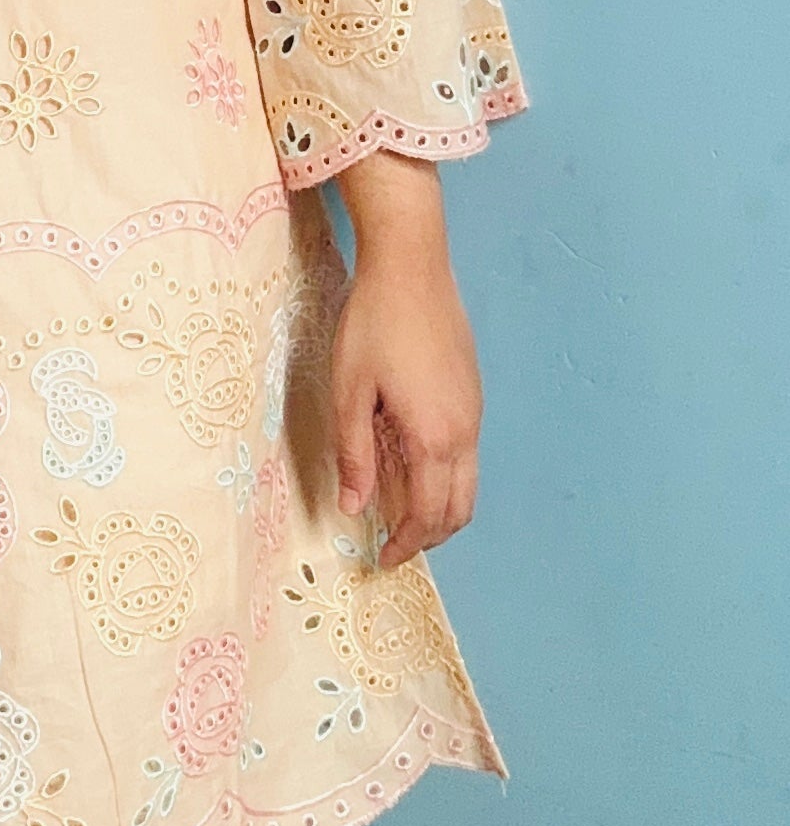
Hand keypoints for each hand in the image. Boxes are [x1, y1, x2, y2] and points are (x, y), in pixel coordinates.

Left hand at [329, 150, 481, 570]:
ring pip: (469, 483)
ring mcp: (475, 410)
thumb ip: (354, 455)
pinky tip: (415, 467)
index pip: (428, 515)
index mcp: (435, 437)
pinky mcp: (473, 391)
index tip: (381, 560)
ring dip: (441, 509)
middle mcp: (465, 431)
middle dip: (429, 537)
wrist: (412, 265)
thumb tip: (354, 509)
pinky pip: (468, 454)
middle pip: (459, 508)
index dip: (406, 545)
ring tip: (403, 515)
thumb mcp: (350, 391)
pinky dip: (447, 478)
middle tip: (394, 546)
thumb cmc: (373, 324)